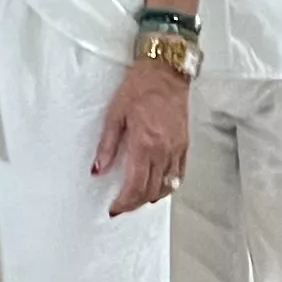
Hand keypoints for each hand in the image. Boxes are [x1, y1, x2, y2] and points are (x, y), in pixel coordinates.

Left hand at [93, 59, 189, 216]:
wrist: (165, 72)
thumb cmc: (139, 88)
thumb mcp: (114, 114)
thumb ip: (107, 145)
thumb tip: (97, 169)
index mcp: (144, 144)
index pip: (135, 185)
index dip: (124, 202)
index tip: (114, 208)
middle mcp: (163, 150)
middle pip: (150, 190)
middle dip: (134, 204)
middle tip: (121, 207)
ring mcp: (176, 149)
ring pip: (166, 186)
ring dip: (150, 197)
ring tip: (136, 199)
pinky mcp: (184, 145)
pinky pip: (178, 175)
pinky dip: (168, 186)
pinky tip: (158, 188)